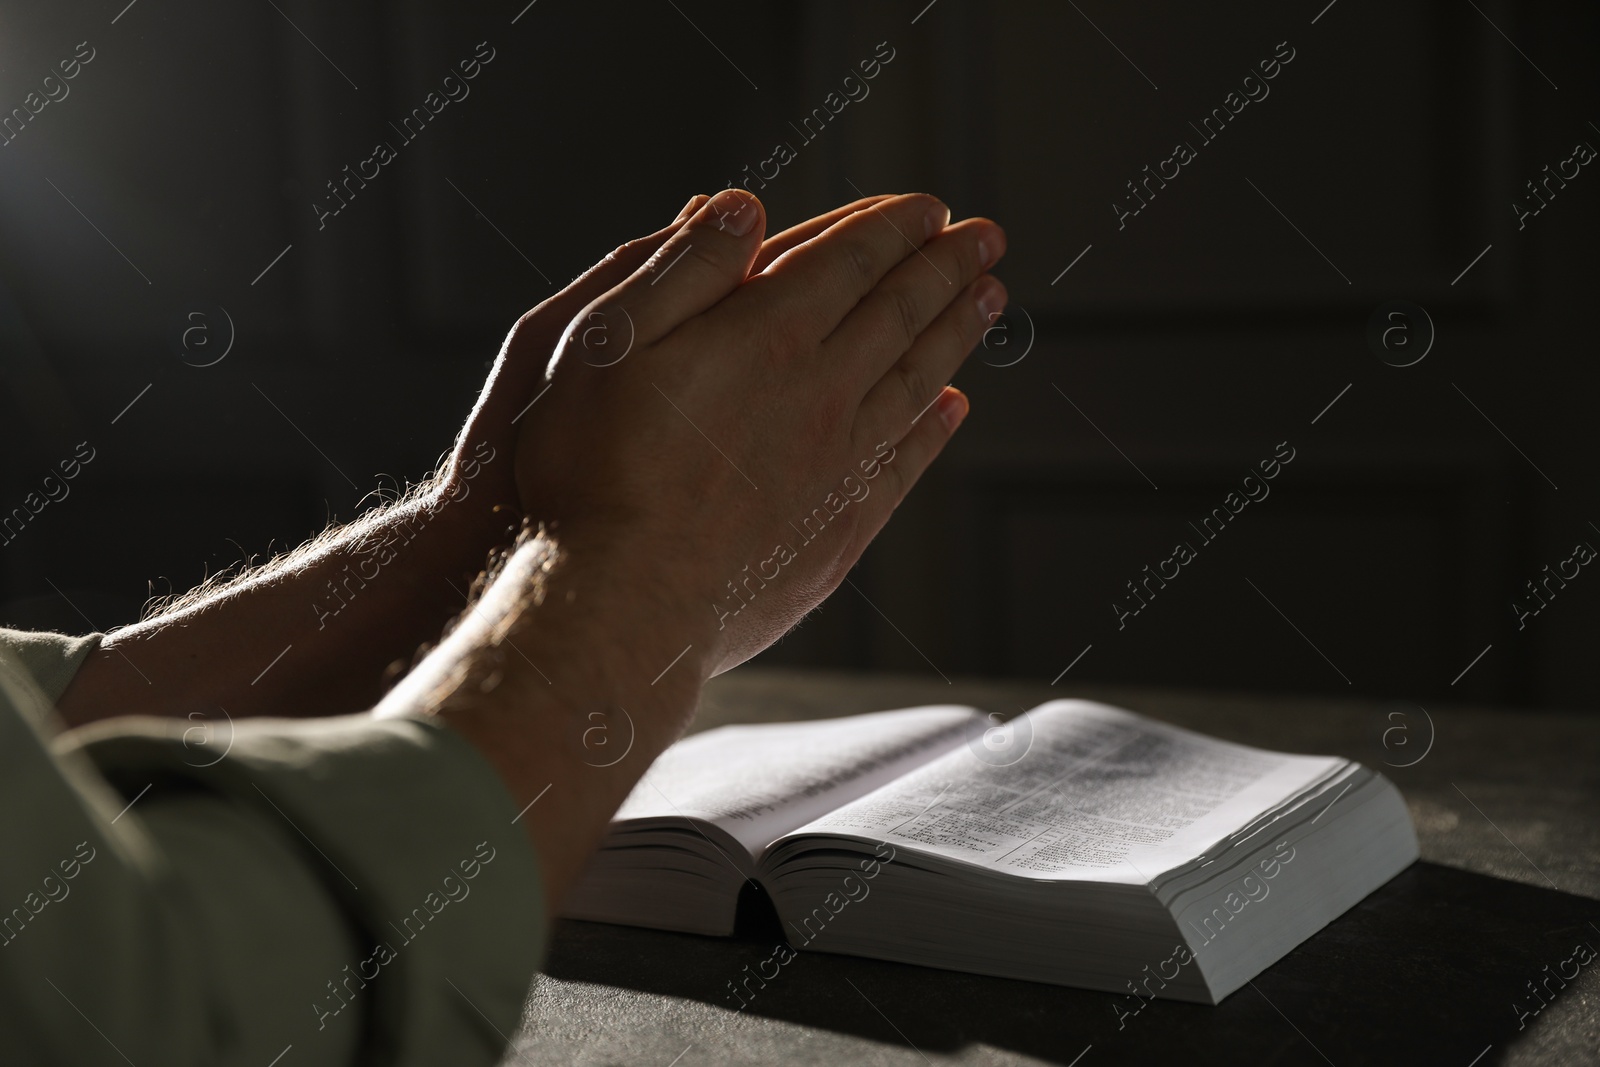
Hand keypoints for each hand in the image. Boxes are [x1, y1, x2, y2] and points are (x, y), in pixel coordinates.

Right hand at [513, 188, 1005, 676]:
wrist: (621, 600)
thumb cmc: (591, 470)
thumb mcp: (604, 339)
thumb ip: (681, 269)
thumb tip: (742, 207)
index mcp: (766, 334)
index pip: (851, 260)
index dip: (895, 227)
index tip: (932, 207)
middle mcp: (821, 392)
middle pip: (901, 312)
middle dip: (947, 267)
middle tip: (986, 237)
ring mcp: (839, 465)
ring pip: (918, 380)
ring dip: (957, 333)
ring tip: (988, 300)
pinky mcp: (838, 531)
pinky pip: (905, 462)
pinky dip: (935, 427)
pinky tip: (951, 406)